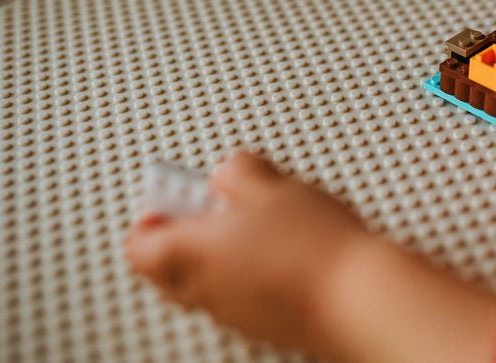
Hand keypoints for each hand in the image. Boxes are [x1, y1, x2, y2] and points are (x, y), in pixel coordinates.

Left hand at [126, 151, 495, 361]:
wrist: (356, 297)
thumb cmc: (311, 246)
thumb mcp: (269, 184)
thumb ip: (238, 171)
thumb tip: (230, 172)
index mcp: (190, 254)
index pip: (139, 244)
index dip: (154, 214)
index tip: (176, 193)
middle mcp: (204, 290)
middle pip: (168, 267)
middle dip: (187, 234)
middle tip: (217, 207)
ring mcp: (235, 313)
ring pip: (207, 281)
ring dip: (224, 252)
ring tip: (264, 223)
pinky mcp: (266, 324)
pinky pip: (243, 295)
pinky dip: (253, 272)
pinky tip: (289, 251)